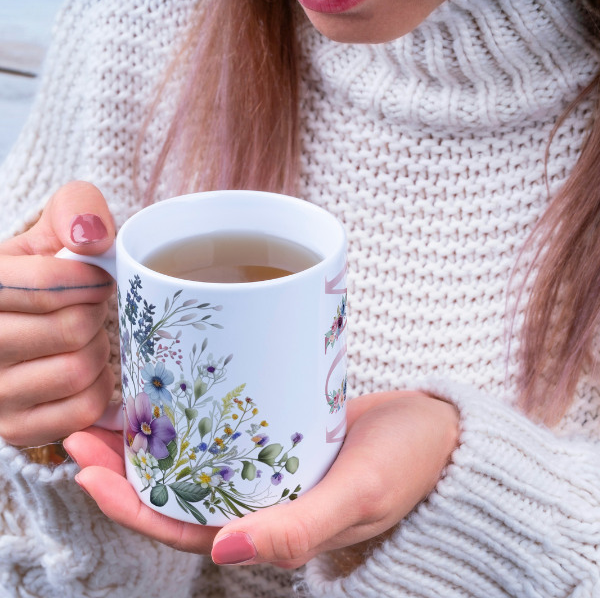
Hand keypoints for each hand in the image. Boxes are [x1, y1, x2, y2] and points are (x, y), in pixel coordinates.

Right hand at [0, 181, 115, 445]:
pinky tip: (83, 367)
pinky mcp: (15, 427)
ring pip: (79, 370)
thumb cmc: (32, 279)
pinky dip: (98, 386)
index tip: (95, 278)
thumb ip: (72, 211)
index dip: (89, 279)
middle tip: (88, 308)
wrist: (14, 323)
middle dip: (94, 313)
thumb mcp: (44, 235)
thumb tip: (94, 236)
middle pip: (73, 329)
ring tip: (83, 337)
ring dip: (97, 349)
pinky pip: (84, 408)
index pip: (50, 285)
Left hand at [64, 391, 458, 566]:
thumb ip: (298, 532)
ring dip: (153, 438)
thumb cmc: (411, 468)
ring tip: (113, 406)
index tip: (89, 468)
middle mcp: (263, 499)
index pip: (185, 527)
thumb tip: (223, 553)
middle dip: (125, 467)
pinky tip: (175, 392)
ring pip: (197, 459)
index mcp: (272, 528)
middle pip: (178, 491)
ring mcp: (271, 465)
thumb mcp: (360, 498)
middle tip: (84, 427)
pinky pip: (227, 430)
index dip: (131, 507)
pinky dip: (196, 416)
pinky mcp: (282, 432)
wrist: (442, 433)